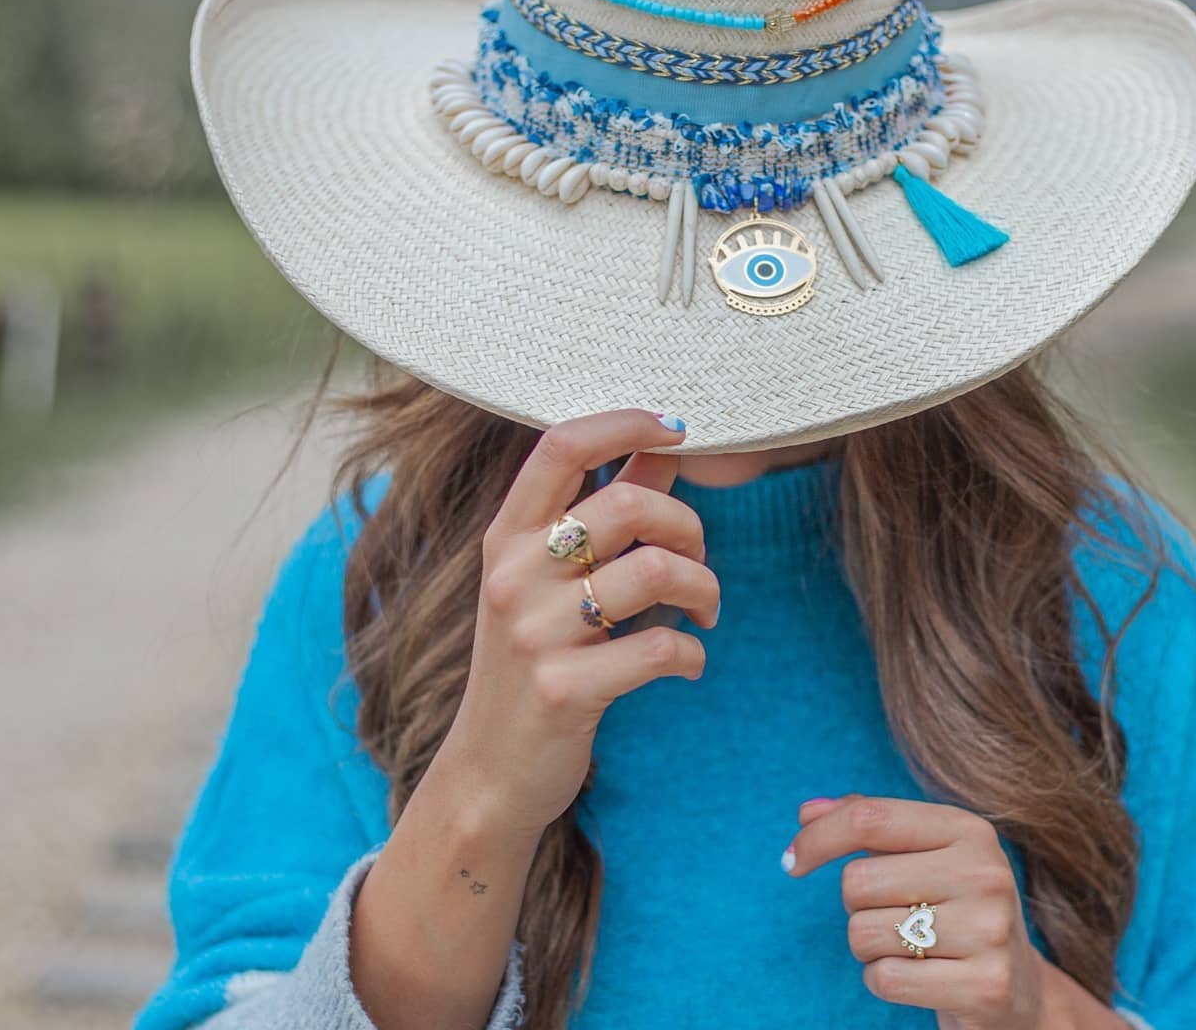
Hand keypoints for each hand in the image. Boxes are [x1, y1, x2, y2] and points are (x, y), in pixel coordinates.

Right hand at [434, 408, 719, 837]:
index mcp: (508, 534)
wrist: (490, 773)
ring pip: (655, 571)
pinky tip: (687, 662)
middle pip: (629, 504)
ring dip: (704, 588)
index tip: (677, 430)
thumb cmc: (536, 656)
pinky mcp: (563, 691)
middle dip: (689, 526)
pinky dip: (693, 652)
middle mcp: (513, 574)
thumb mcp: (549, 576)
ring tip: (705, 610)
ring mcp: (533, 633)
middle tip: (698, 559)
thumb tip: (666, 440)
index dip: (626, 422)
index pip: (562, 445)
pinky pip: (661, 647)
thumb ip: (605, 505)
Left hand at [785, 795, 1119, 1029]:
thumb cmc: (954, 909)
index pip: (869, 819)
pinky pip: (884, 979)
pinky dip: (884, 981)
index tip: (791, 862)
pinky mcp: (986, 986)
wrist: (1021, 991)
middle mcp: (984, 872)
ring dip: (869, 947)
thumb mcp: (922, 855)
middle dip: (857, 907)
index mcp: (967, 828)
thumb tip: (806, 812)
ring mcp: (990, 930)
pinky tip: (920, 978)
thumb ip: (866, 825)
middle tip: (895, 918)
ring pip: (864, 933)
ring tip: (911, 949)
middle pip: (857, 882)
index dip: (817, 838)